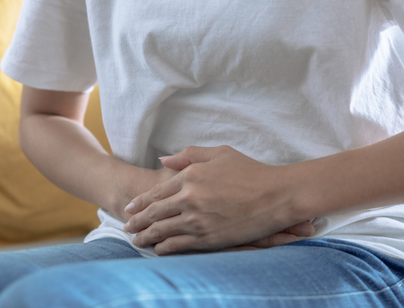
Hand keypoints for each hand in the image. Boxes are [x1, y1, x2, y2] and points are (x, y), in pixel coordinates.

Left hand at [123, 145, 305, 254]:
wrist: (277, 195)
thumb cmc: (251, 171)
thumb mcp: (219, 153)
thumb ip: (188, 155)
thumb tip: (163, 160)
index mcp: (190, 176)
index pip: (156, 192)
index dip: (139, 203)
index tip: (129, 209)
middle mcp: (190, 198)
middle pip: (153, 213)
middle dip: (136, 222)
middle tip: (126, 227)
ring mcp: (198, 220)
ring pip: (162, 231)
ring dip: (146, 237)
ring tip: (137, 241)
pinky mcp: (209, 238)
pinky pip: (178, 245)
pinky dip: (164, 248)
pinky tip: (158, 250)